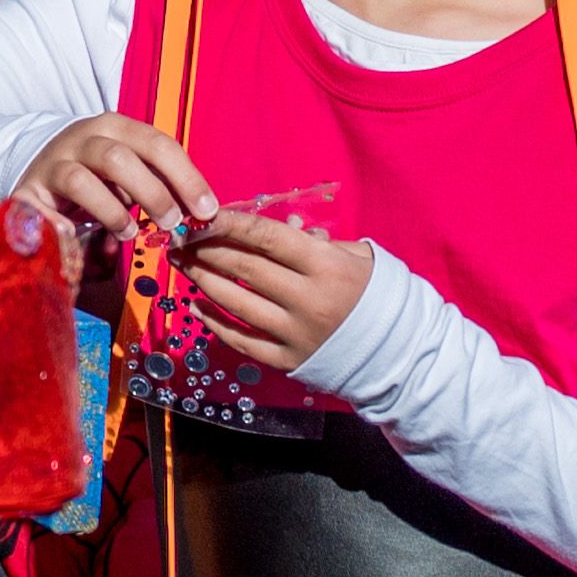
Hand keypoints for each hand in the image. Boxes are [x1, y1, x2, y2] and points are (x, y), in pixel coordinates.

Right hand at [7, 115, 212, 241]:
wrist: (40, 167)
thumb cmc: (99, 173)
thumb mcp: (130, 170)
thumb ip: (159, 184)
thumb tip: (194, 214)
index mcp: (116, 127)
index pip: (157, 145)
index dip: (186, 178)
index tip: (206, 210)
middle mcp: (83, 138)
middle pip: (118, 158)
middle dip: (151, 193)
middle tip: (171, 222)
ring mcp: (53, 163)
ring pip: (80, 180)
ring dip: (111, 211)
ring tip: (129, 232)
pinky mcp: (27, 190)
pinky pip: (41, 209)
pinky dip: (60, 226)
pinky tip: (77, 237)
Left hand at [179, 208, 370, 373]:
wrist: (397, 351)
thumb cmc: (372, 293)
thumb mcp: (355, 257)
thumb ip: (316, 240)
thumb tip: (283, 223)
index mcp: (327, 267)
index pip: (268, 238)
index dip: (230, 224)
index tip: (200, 215)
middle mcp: (308, 300)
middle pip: (245, 268)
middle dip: (206, 249)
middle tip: (179, 237)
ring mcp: (296, 334)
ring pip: (236, 303)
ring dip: (202, 280)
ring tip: (182, 263)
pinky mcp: (288, 361)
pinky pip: (242, 341)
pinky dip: (214, 323)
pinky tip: (196, 306)